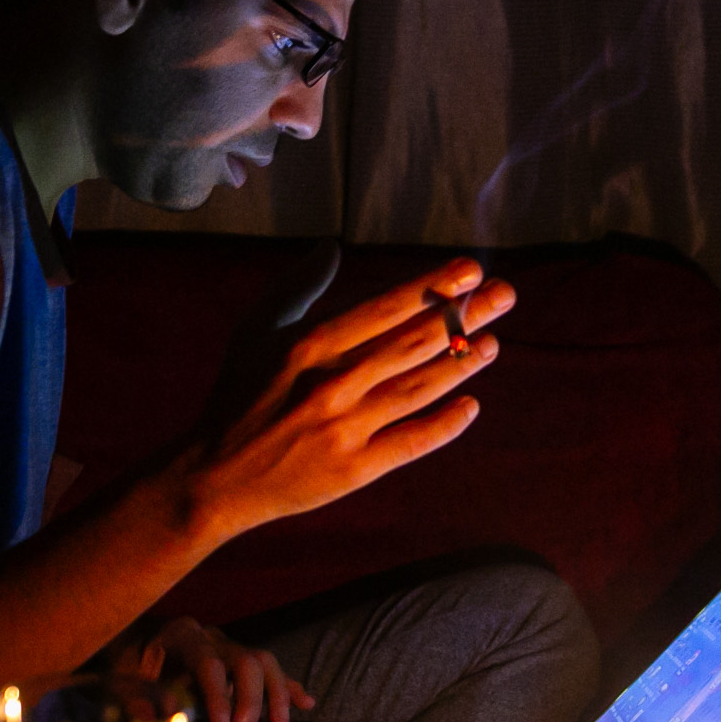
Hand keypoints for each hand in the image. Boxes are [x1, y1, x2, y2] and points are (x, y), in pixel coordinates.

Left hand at [131, 616, 314, 721]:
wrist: (123, 655)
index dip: (219, 695)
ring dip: (275, 693)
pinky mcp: (235, 662)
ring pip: (263, 661)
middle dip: (250, 700)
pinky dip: (287, 686)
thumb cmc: (121, 670)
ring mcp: (226, 647)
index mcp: (180, 635)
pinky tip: (306, 703)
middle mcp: (209, 636)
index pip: (208, 662)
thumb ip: (139, 694)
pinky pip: (268, 671)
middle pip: (244, 660)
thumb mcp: (118, 682)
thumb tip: (170, 708)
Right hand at [183, 257, 515, 543]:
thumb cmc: (238, 394)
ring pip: (419, 389)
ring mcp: (346, 429)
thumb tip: (331, 245)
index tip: (471, 270)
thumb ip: (296, 285)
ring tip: (493, 342)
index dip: (432, 288)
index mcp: (310, 345)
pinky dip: (443, 425)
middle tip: (505, 294)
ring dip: (462, 364)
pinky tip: (471, 407)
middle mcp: (333, 384)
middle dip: (465, 316)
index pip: (385, 309)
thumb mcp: (255, 329)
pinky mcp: (354, 470)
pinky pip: (410, 442)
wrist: (216, 476)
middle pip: (413, 344)